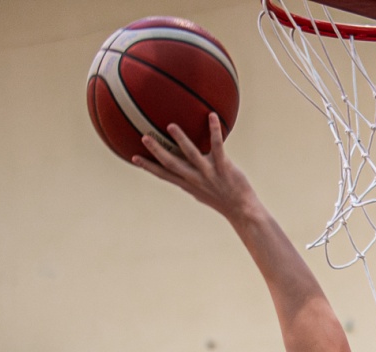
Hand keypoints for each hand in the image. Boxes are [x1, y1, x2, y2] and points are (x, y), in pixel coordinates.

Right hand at [132, 112, 254, 218]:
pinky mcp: (224, 166)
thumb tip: (181, 169)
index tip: (133, 157)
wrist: (242, 210)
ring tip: (171, 126)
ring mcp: (209, 173)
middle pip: (172, 164)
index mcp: (188, 184)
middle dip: (157, 151)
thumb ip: (190, 179)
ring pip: (192, 154)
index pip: (164, 175)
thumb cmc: (222, 199)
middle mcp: (195, 179)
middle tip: (144, 137)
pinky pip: (217, 145)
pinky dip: (214, 130)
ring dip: (181, 140)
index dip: (148, 166)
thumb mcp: (201, 191)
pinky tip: (212, 116)